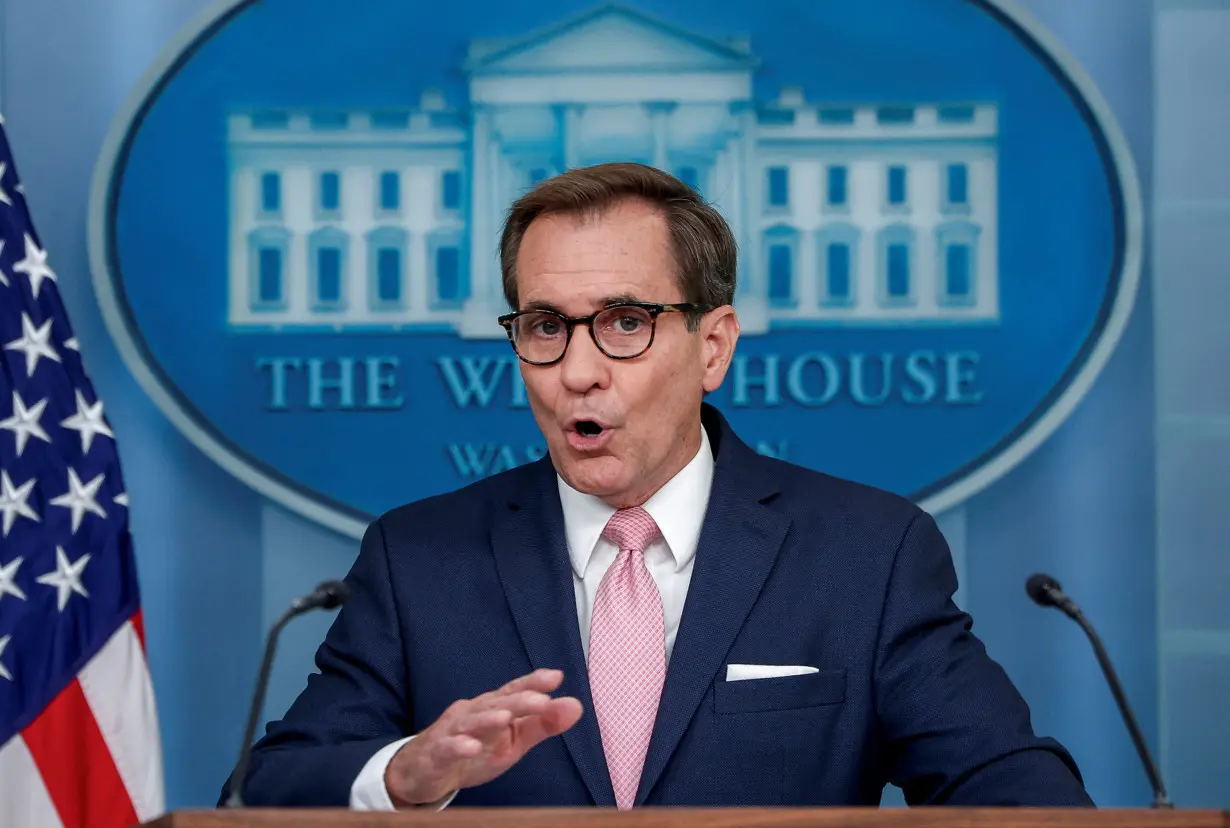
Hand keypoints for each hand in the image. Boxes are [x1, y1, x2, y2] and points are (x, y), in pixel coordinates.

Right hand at [384, 668, 582, 805]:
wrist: (424, 772)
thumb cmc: (473, 750)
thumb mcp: (513, 742)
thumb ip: (542, 725)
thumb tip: (577, 706)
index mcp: (493, 707)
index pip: (514, 691)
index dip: (533, 683)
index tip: (556, 676)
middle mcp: (473, 712)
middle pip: (497, 703)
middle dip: (519, 700)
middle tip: (543, 699)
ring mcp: (452, 731)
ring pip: (471, 722)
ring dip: (488, 719)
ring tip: (506, 718)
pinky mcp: (436, 752)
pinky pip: (447, 748)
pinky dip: (458, 746)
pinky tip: (471, 747)